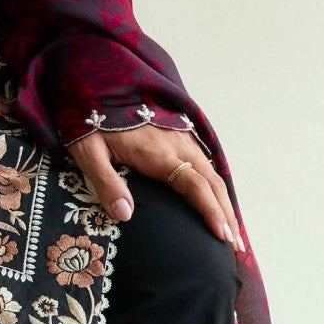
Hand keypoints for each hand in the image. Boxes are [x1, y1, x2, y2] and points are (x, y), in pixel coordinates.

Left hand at [65, 125, 244, 252]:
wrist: (95, 78)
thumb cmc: (88, 116)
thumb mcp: (88, 150)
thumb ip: (106, 182)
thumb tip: (125, 215)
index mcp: (158, 152)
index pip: (195, 187)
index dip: (212, 212)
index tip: (224, 237)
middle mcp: (177, 144)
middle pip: (212, 182)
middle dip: (226, 213)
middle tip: (235, 245)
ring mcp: (180, 136)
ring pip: (211, 171)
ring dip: (223, 199)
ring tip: (231, 228)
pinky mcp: (177, 130)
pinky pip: (203, 159)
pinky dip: (214, 183)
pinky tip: (215, 197)